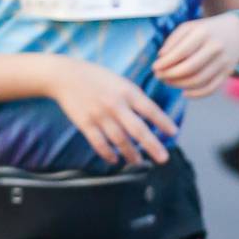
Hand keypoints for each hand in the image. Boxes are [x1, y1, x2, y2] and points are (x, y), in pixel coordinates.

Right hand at [47, 57, 178, 165]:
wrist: (64, 75)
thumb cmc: (96, 78)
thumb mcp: (119, 81)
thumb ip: (134, 97)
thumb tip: (152, 116)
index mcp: (126, 91)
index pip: (150, 109)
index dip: (163, 122)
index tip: (174, 133)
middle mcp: (115, 104)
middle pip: (137, 129)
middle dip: (152, 145)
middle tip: (163, 159)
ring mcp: (99, 115)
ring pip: (119, 140)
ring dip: (131, 154)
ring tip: (139, 162)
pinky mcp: (85, 123)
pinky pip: (99, 143)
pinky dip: (108, 153)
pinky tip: (115, 160)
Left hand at [156, 13, 238, 97]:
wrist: (238, 31)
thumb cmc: (207, 30)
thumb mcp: (189, 27)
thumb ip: (173, 40)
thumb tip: (161, 58)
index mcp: (203, 33)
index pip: (181, 52)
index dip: (165, 63)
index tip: (154, 67)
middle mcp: (215, 48)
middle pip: (189, 68)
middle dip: (170, 75)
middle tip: (159, 76)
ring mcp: (223, 62)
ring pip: (199, 80)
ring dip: (179, 85)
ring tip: (168, 82)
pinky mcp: (227, 73)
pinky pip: (211, 88)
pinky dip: (196, 95)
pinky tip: (184, 93)